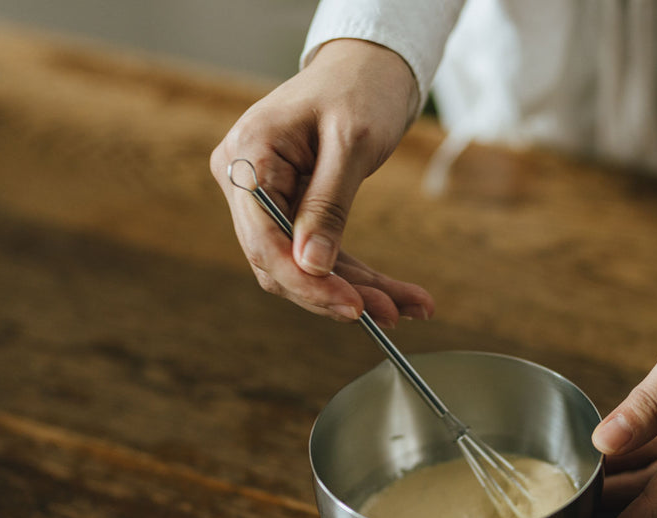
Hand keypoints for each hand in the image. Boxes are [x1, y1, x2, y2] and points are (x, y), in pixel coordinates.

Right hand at [210, 39, 434, 326]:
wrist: (367, 64)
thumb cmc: (359, 87)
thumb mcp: (351, 143)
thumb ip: (328, 205)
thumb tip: (312, 266)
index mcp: (247, 156)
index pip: (264, 240)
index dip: (307, 282)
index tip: (354, 307)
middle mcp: (245, 181)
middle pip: (281, 262)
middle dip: (339, 293)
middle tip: (393, 314)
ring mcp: (265, 199)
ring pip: (305, 266)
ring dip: (358, 291)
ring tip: (410, 306)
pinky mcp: (291, 210)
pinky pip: (321, 253)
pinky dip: (358, 275)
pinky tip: (398, 296)